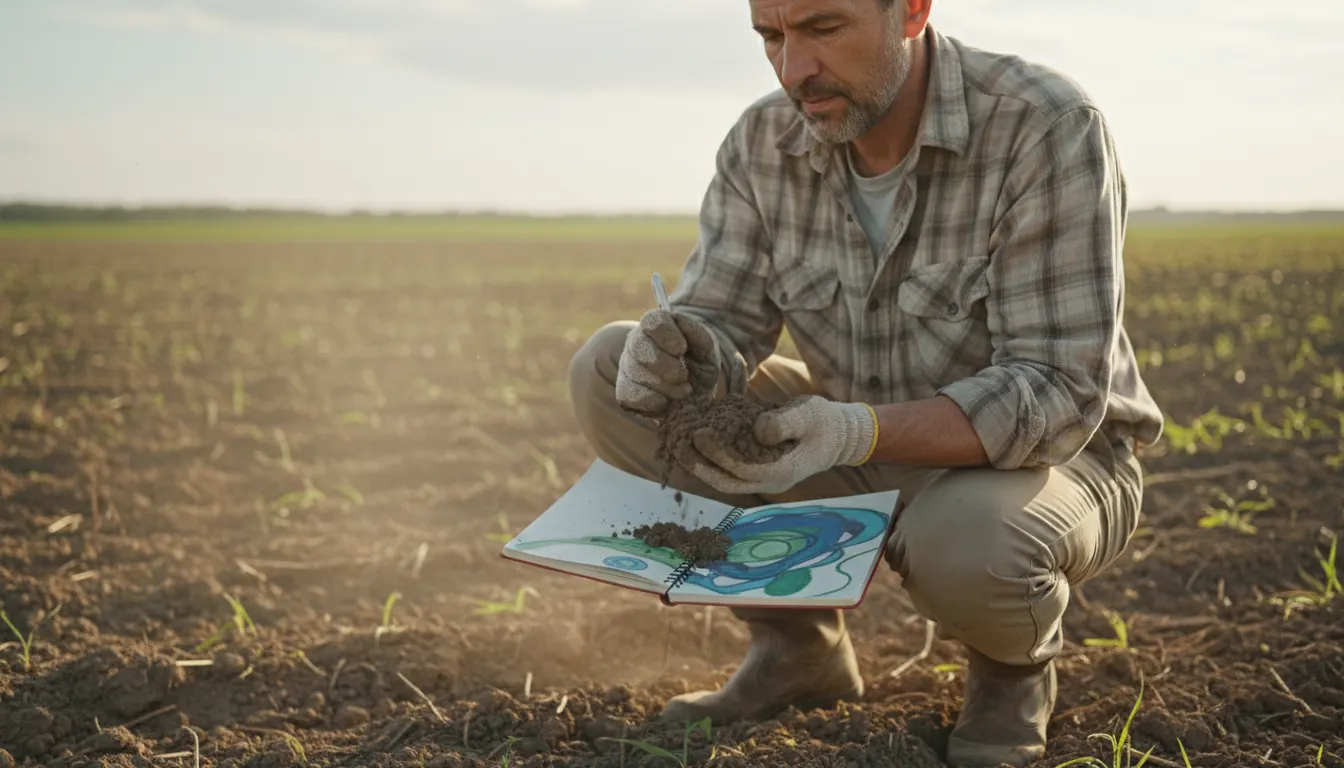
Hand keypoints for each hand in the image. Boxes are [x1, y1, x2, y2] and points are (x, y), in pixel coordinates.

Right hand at [616, 309, 721, 415]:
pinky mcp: (624, 391)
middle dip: (667, 367)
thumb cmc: (700, 366)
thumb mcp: (708, 349)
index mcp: (658, 325)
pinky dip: (653, 401)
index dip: (667, 336)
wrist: (696, 394)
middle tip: (684, 376)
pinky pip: (630, 396)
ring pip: (636, 373)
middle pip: (640, 347)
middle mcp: (637, 341)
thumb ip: (698, 333)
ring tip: (682, 391)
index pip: (652, 321)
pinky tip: (666, 401)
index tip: (682, 350)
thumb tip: (680, 320)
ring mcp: (627, 366)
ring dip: (666, 387)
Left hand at [688, 395, 878, 494]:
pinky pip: (730, 472)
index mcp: (780, 471)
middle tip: (676, 446)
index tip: (698, 433)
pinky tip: (695, 446)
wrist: (839, 436)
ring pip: (725, 480)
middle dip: (698, 466)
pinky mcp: (759, 472)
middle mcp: (769, 482)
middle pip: (726, 482)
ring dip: (700, 466)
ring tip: (678, 447)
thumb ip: (783, 422)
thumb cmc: (824, 422)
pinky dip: (711, 461)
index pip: (740, 468)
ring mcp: (764, 480)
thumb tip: (758, 430)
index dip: (716, 453)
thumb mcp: (808, 414)